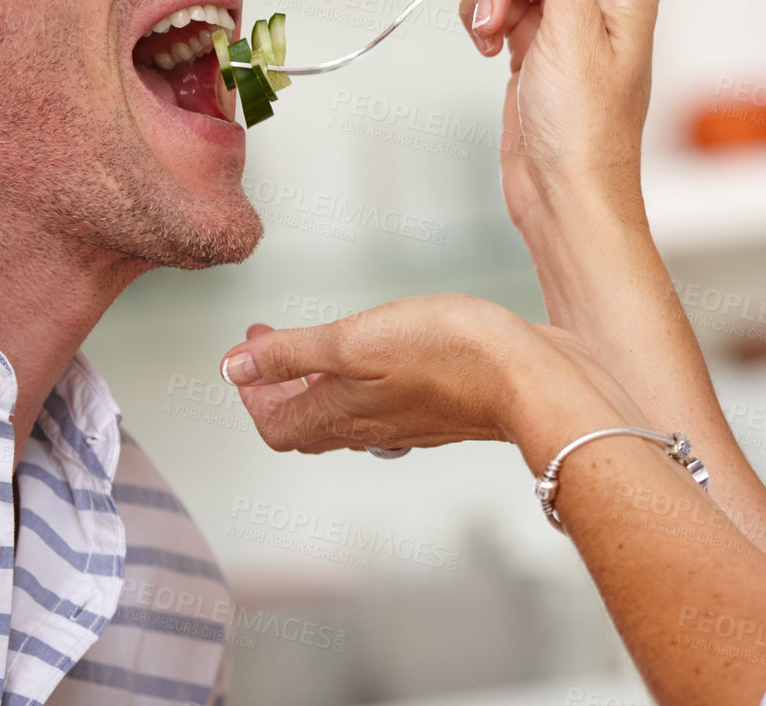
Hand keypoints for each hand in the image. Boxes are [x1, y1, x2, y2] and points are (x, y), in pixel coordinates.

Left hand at [219, 294, 649, 467]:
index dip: (252, 391)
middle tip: (272, 347)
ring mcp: (410, 422)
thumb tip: (232, 369)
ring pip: (348, 419)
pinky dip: (368, 387)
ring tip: (321, 352)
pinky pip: (389, 410)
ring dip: (323, 386)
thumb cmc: (453, 355)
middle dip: (282, 386)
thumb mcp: (357, 339)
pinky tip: (386, 361)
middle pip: (308, 424)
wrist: (533, 378)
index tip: (247, 350)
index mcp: (341, 412)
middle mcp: (372, 426)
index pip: (275, 422)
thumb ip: (293, 355)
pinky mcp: (444, 409)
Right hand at [459, 0, 658, 237]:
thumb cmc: (583, 129)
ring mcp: (566, 25)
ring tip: (489, 39)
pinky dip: (486, 21)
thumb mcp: (572, 28)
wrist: (565, 196)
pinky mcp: (536, 48)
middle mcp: (599, 1)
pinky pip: (503, 7)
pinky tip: (487, 50)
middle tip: (498, 12)